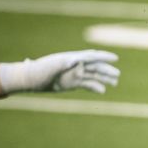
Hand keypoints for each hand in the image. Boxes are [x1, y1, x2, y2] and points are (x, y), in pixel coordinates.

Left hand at [1, 49, 119, 93]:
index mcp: (71, 59)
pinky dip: (95, 87)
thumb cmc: (38, 71)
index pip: (91, 56)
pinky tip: (102, 91)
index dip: (103, 57)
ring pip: (93, 75)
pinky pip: (87, 85)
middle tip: (117, 75)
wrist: (29, 79)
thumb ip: (63, 63)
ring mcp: (75, 74)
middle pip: (95, 66)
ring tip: (115, 83)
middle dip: (106, 70)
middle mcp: (75, 65)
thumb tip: (76, 60)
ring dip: (104, 78)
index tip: (115, 58)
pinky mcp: (73, 83)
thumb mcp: (50, 67)